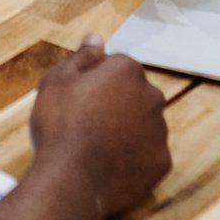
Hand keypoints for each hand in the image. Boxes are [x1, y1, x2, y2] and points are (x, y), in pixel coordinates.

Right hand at [28, 37, 170, 219]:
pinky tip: (111, 166)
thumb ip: (82, 57)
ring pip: (144, 124)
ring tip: (98, 148)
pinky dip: (135, 158)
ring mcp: (160, 132)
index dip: (97, 82)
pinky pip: (149, 155)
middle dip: (118, 103)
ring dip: (128, 130)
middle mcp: (151, 96)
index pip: (117, 67)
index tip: (80, 99)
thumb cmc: (59, 125)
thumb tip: (97, 38)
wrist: (70, 181)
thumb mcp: (57, 81)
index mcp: (127, 70)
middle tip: (88, 123)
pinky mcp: (162, 163)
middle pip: (135, 94)